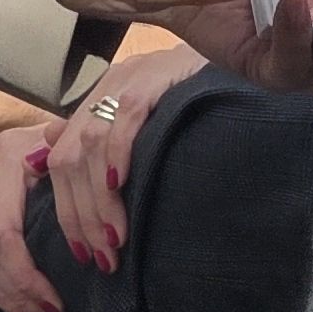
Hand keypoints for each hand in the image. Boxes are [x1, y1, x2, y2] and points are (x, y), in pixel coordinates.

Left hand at [34, 39, 208, 282]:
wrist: (250, 52)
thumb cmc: (208, 99)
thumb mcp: (156, 125)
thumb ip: (114, 143)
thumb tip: (63, 168)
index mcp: (103, 100)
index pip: (61, 159)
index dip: (66, 209)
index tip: (82, 253)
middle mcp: (110, 86)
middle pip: (68, 158)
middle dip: (78, 215)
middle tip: (100, 259)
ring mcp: (132, 77)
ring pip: (90, 145)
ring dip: (97, 201)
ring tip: (115, 241)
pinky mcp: (156, 74)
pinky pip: (126, 116)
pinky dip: (117, 155)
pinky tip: (120, 188)